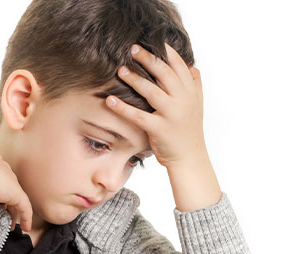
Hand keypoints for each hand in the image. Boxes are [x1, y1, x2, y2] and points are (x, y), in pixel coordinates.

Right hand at [0, 150, 32, 230]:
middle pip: (4, 181)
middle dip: (4, 197)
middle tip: (0, 211)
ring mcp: (7, 177)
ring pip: (13, 195)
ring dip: (13, 211)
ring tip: (11, 224)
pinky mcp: (14, 192)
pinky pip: (23, 206)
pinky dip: (26, 217)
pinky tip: (25, 228)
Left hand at [106, 43, 204, 169]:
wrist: (190, 157)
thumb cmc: (189, 130)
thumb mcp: (196, 105)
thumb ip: (194, 84)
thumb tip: (191, 66)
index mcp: (190, 92)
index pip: (179, 66)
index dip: (166, 52)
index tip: (153, 42)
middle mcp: (182, 100)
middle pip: (165, 74)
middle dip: (149, 59)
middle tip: (132, 49)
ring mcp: (171, 115)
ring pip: (152, 91)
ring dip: (135, 79)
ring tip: (120, 69)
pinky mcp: (159, 129)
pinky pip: (138, 116)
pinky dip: (122, 108)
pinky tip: (110, 100)